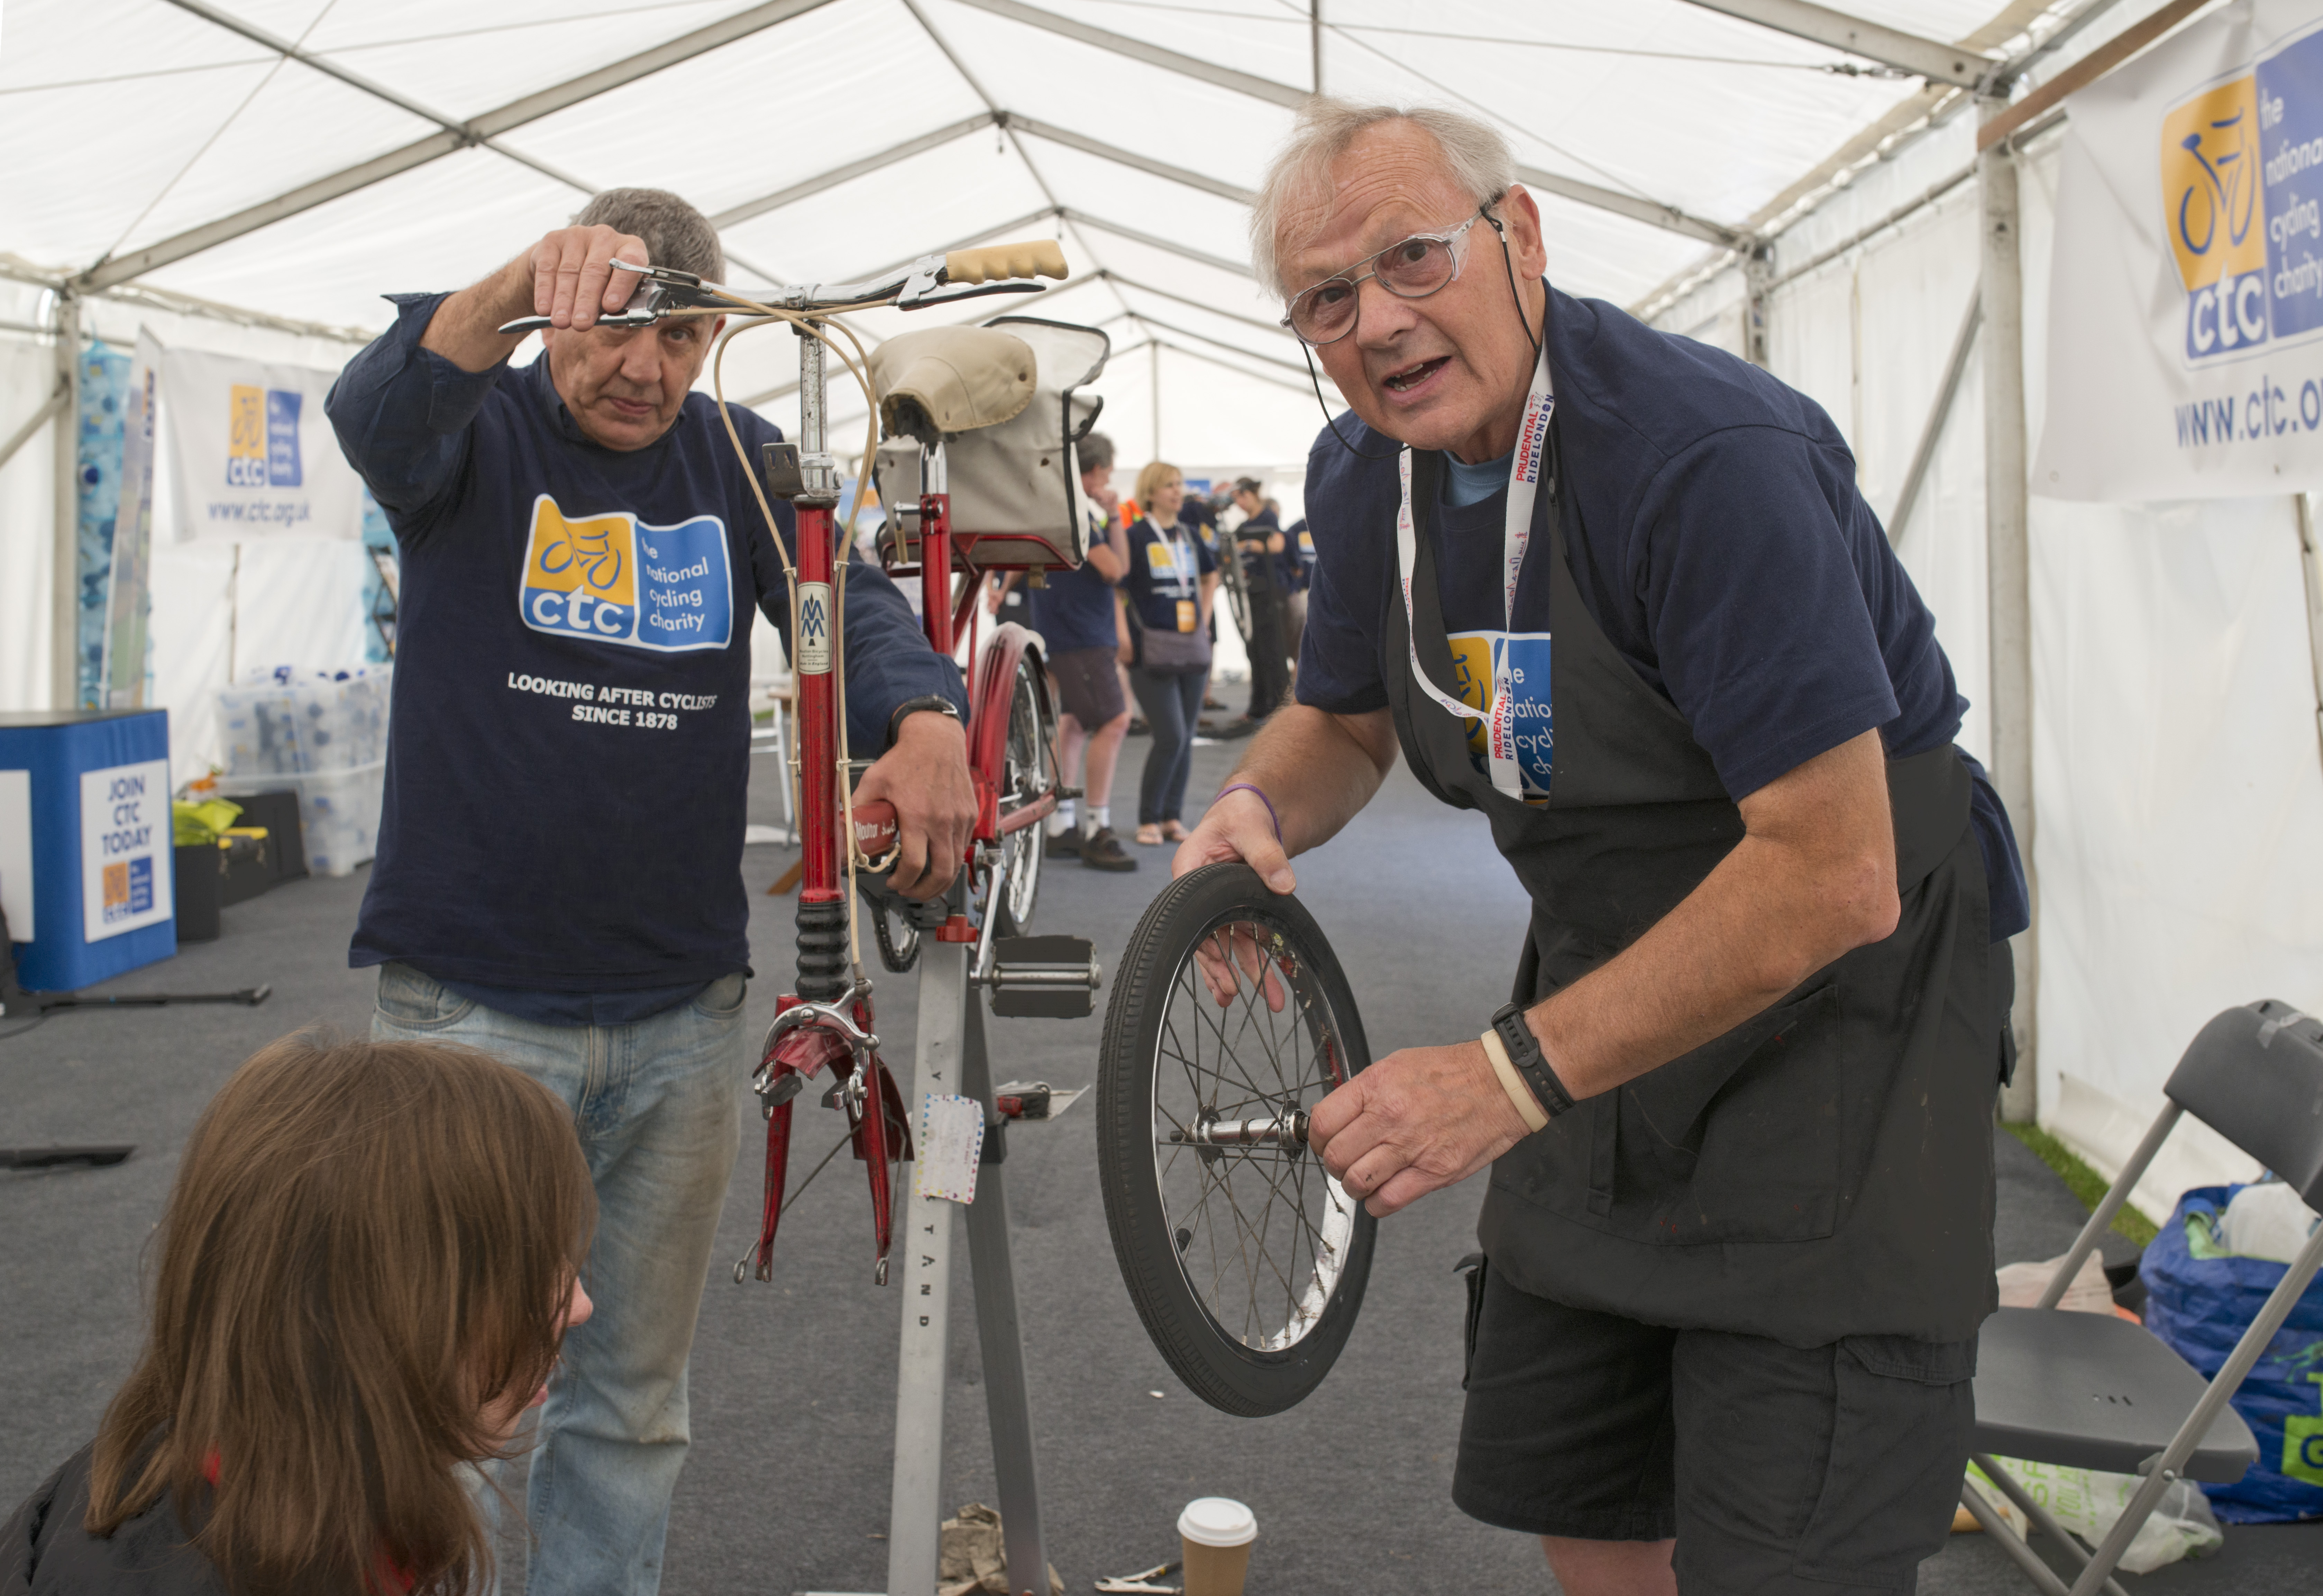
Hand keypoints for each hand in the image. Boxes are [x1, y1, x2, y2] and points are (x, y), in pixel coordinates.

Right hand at [523, 224, 650, 331]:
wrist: (566, 267)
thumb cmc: (601, 287)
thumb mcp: (616, 296)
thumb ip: (621, 309)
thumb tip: (619, 324)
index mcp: (631, 248)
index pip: (631, 262)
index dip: (621, 285)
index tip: (611, 307)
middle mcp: (605, 237)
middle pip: (595, 270)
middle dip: (587, 301)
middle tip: (581, 324)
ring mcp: (578, 235)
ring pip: (569, 272)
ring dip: (564, 300)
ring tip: (561, 322)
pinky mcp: (552, 239)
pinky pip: (547, 268)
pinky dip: (545, 291)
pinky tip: (544, 309)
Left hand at [852, 711, 975, 899]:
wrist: (935, 740)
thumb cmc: (906, 759)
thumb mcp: (873, 782)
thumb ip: (856, 809)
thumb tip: (840, 831)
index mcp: (917, 816)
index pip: (914, 865)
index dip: (903, 882)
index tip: (894, 883)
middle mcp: (943, 821)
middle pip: (942, 874)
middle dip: (925, 892)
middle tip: (912, 892)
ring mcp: (960, 819)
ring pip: (956, 864)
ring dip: (941, 880)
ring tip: (925, 882)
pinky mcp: (969, 816)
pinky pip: (963, 846)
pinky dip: (952, 859)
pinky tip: (937, 857)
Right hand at [1174, 786, 1295, 1005]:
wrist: (1253, 809)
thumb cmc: (1242, 813)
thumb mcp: (1252, 828)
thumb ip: (1267, 855)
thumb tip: (1285, 884)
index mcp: (1191, 871)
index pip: (1193, 916)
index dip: (1205, 945)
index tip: (1220, 968)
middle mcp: (1202, 894)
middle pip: (1210, 937)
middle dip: (1223, 971)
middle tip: (1231, 997)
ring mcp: (1220, 905)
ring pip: (1232, 944)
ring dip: (1247, 973)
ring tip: (1266, 1000)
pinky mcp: (1239, 909)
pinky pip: (1248, 938)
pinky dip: (1257, 960)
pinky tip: (1266, 984)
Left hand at [1309, 1040, 1530, 1216]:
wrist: (1502, 1084)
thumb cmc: (1453, 1073)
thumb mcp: (1397, 1065)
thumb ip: (1363, 1093)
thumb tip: (1336, 1118)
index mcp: (1378, 1086)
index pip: (1323, 1122)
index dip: (1316, 1137)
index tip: (1324, 1140)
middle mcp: (1391, 1117)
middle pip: (1335, 1157)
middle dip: (1335, 1163)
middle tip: (1347, 1158)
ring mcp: (1412, 1147)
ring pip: (1356, 1183)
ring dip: (1355, 1184)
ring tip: (1366, 1174)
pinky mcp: (1434, 1173)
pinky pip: (1387, 1202)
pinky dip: (1377, 1203)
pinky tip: (1384, 1190)